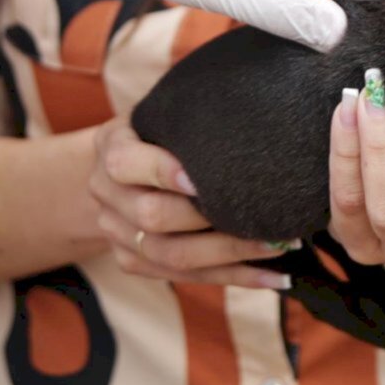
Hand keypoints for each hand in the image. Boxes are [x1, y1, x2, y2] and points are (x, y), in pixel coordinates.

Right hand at [89, 118, 294, 288]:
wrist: (121, 168)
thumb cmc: (161, 131)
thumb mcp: (164, 113)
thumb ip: (190, 115)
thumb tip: (252, 106)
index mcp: (112, 149)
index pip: (126, 164)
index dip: (162, 172)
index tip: (201, 178)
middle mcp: (106, 194)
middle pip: (151, 216)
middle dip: (208, 219)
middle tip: (263, 215)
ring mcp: (116, 233)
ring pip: (171, 256)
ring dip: (231, 254)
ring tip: (279, 245)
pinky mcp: (134, 262)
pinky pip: (186, 278)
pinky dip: (234, 277)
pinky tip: (274, 276)